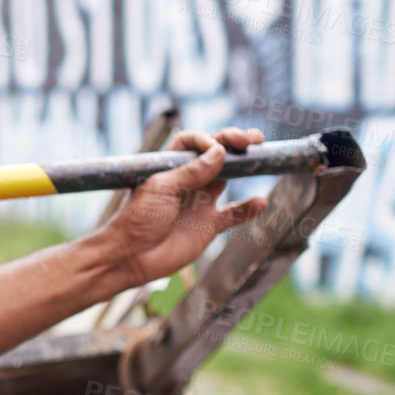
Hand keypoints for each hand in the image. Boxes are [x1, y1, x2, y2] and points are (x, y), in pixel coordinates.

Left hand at [93, 127, 268, 289]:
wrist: (131, 257)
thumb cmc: (137, 218)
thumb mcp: (161, 188)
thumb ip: (191, 171)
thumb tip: (219, 151)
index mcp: (170, 168)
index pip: (192, 143)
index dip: (206, 140)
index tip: (217, 146)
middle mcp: (187, 182)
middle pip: (215, 156)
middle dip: (234, 144)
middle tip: (253, 138)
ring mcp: (199, 203)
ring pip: (228, 180)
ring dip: (245, 168)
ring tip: (263, 157)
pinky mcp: (208, 226)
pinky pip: (234, 214)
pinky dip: (249, 208)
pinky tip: (261, 202)